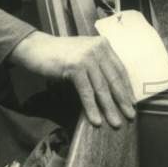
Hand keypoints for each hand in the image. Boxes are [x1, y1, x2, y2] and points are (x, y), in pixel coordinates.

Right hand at [9, 31, 134, 128]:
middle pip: (114, 79)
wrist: (35, 48)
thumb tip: (112, 90)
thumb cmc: (60, 55)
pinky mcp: (75, 66)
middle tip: (130, 116)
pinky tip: (96, 120)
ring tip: (115, 122)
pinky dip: (92, 108)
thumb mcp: (83, 55)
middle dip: (122, 100)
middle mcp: (97, 48)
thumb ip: (98, 65)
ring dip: (109, 108)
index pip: (120, 69)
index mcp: (103, 45)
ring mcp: (86, 57)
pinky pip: (86, 92)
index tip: (132, 103)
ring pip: (102, 88)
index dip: (126, 87)